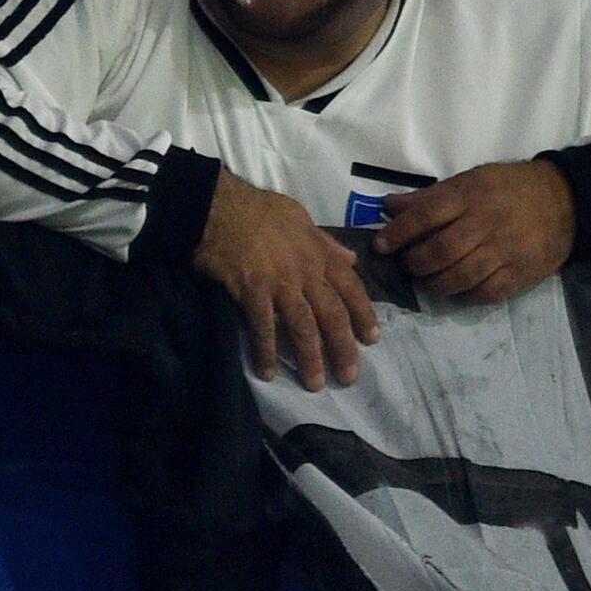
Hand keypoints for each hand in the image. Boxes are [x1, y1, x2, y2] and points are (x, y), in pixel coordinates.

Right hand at [193, 172, 379, 388]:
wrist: (218, 206)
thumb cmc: (258, 209)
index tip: (371, 340)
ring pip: (303, 327)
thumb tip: (350, 259)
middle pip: (332, 316)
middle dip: (343, 348)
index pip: (351, 289)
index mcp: (319, 254)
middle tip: (348, 377)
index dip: (363, 316)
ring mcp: (279, 283)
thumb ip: (325, 242)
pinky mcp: (251, 292)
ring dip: (310, 358)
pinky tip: (267, 371)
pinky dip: (266, 351)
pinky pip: (263, 327)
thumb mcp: (300, 217)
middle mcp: (306, 272)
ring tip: (315, 383)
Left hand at [373, 159, 575, 302]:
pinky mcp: (522, 272)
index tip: (380, 246)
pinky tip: (457, 291)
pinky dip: (465, 297)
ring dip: (434, 284)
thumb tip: (388, 206)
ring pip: (460, 277)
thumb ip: (430, 196)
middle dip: (414, 264)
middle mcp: (486, 223)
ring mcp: (506, 250)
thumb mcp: (470, 180)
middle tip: (407, 266)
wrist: (568, 199)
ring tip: (427, 281)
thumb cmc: (510, 188)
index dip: (397, 234)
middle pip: (440, 252)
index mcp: (470, 196)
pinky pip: (486, 293)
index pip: (425, 216)